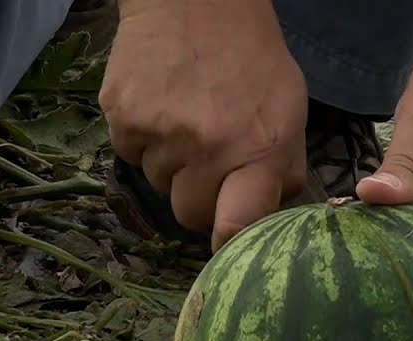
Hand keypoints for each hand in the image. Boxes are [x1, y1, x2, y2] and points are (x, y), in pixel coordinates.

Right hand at [99, 0, 308, 249]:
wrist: (197, 0)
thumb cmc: (252, 60)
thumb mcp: (290, 113)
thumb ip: (284, 169)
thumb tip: (270, 216)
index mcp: (257, 151)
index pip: (235, 227)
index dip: (227, 244)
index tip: (224, 241)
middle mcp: (208, 147)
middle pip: (189, 214)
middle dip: (199, 196)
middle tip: (210, 160)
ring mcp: (161, 133)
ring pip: (157, 184)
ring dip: (171, 164)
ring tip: (188, 119)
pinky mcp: (123, 116)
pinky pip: (129, 153)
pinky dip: (143, 138)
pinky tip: (162, 105)